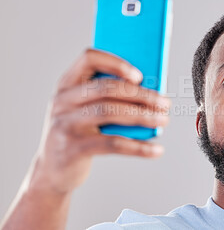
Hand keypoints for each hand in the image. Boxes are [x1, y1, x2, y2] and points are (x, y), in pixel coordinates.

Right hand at [29, 48, 170, 193]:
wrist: (53, 170)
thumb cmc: (80, 132)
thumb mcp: (85, 109)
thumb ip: (108, 97)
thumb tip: (151, 92)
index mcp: (68, 83)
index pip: (89, 58)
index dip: (116, 63)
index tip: (140, 76)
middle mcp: (63, 100)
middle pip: (107, 88)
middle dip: (141, 94)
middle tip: (165, 102)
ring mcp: (65, 124)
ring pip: (110, 112)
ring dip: (143, 115)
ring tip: (163, 120)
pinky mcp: (72, 148)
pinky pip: (112, 144)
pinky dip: (139, 147)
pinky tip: (156, 150)